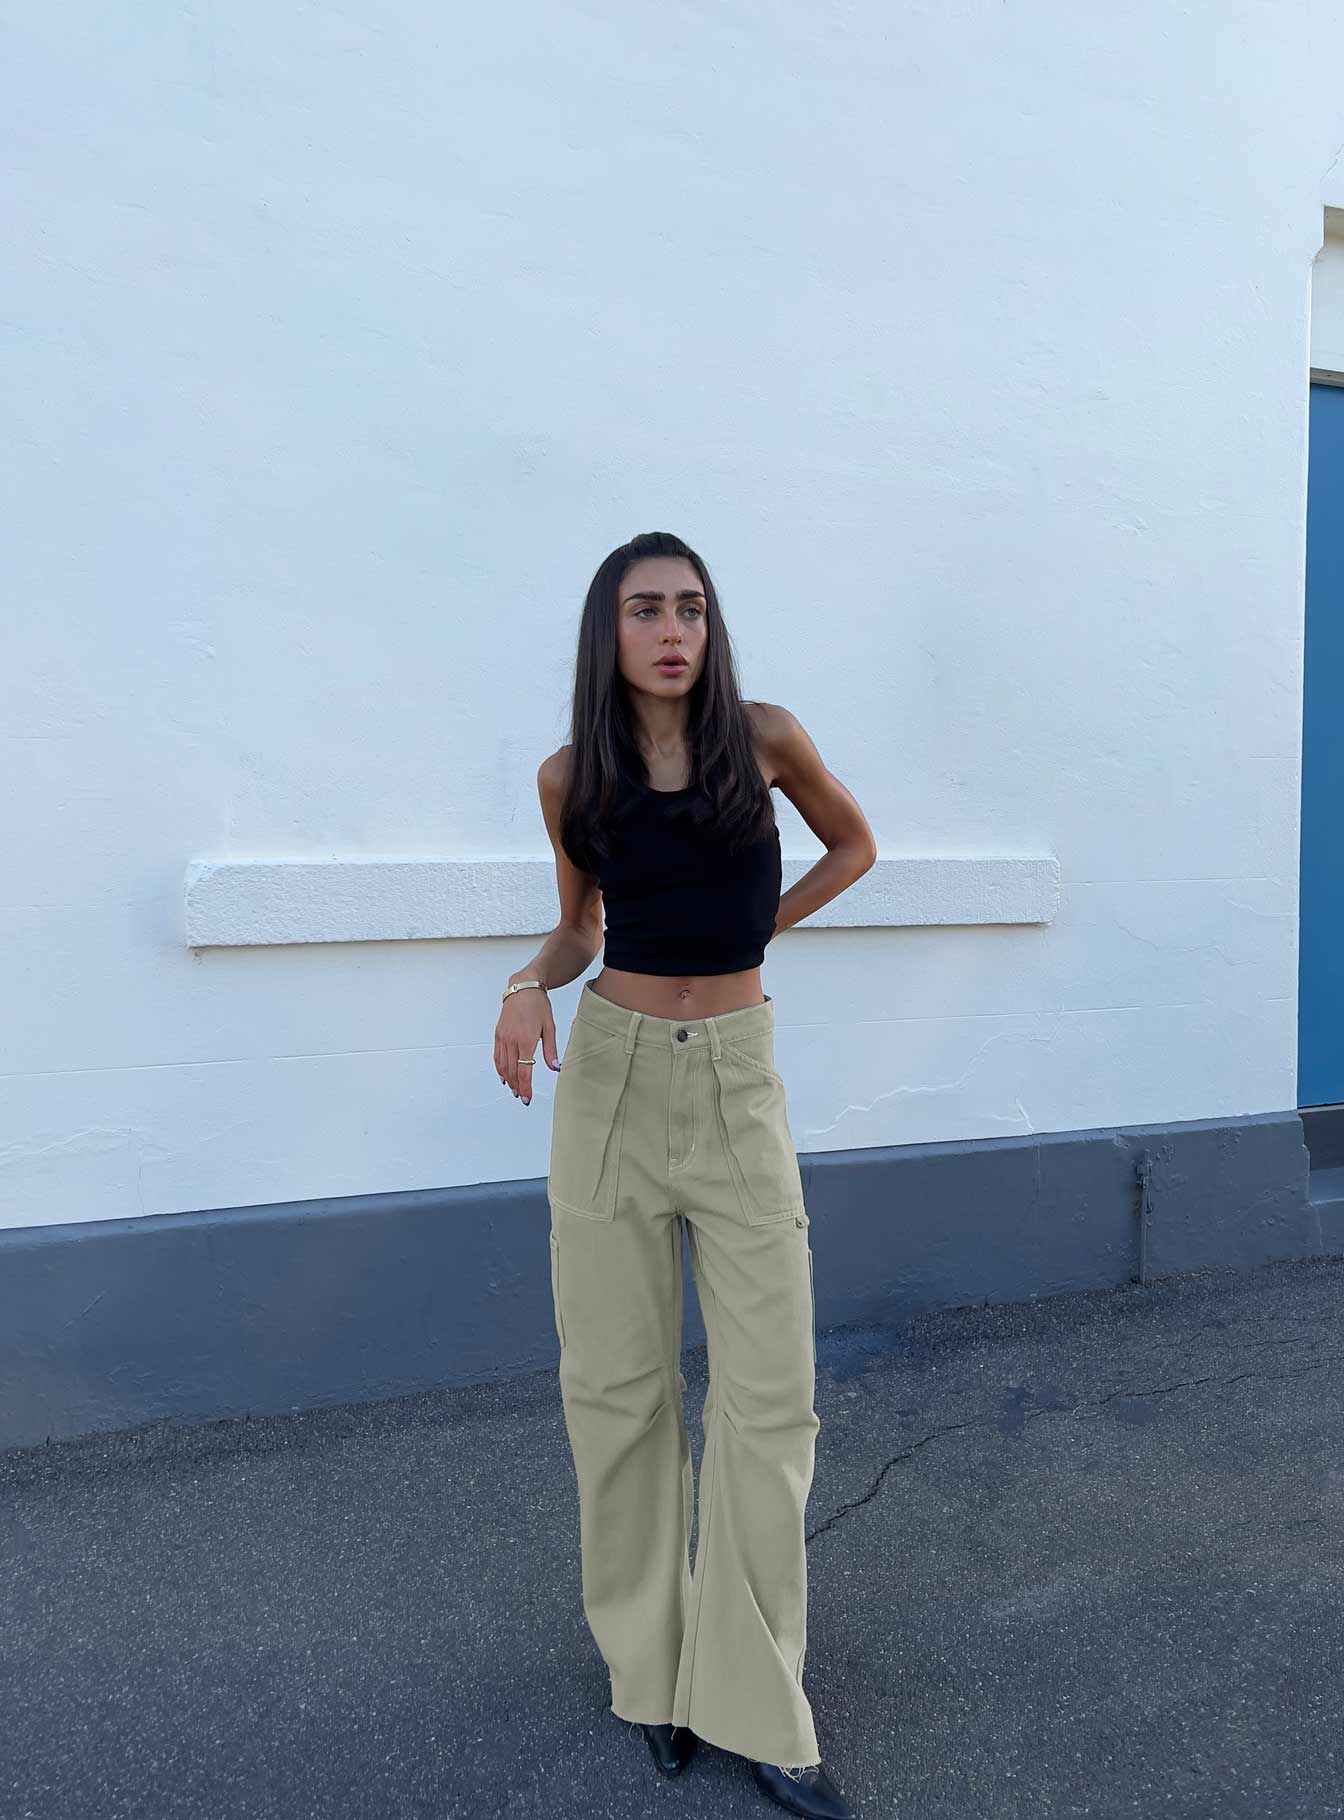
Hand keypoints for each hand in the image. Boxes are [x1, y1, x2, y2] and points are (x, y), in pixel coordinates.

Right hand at [494, 985, 559, 1105]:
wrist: (523, 988)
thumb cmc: (539, 1005)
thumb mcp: (550, 1026)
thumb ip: (551, 1049)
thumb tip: (555, 1068)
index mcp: (526, 1039)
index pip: (524, 1070)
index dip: (526, 1087)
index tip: (528, 1098)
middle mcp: (511, 1040)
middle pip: (512, 1071)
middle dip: (517, 1087)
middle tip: (523, 1098)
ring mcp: (502, 1037)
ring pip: (503, 1066)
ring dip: (508, 1080)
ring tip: (514, 1090)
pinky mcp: (498, 1034)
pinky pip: (497, 1056)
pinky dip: (500, 1069)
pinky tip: (504, 1077)